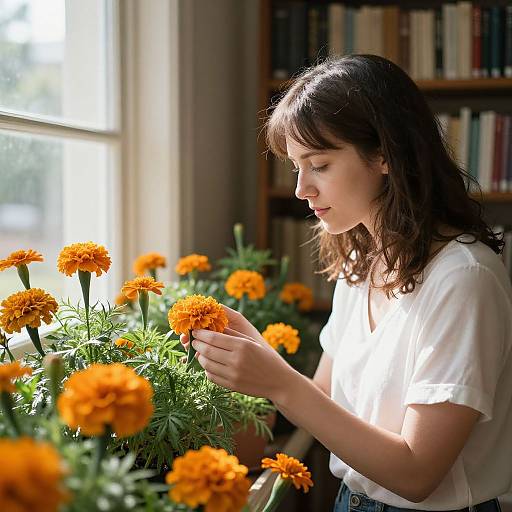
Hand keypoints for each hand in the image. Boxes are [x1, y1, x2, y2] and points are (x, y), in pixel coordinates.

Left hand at [181, 306, 295, 399]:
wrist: (278, 381)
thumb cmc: (265, 356)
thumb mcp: (252, 341)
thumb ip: (232, 334)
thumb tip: (211, 327)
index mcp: (242, 345)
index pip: (213, 338)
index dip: (200, 334)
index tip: (195, 331)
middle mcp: (236, 360)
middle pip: (207, 351)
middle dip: (196, 344)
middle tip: (193, 341)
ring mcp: (233, 375)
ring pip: (206, 364)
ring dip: (199, 357)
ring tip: (200, 352)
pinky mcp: (231, 386)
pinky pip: (211, 377)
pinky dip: (206, 369)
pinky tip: (209, 363)